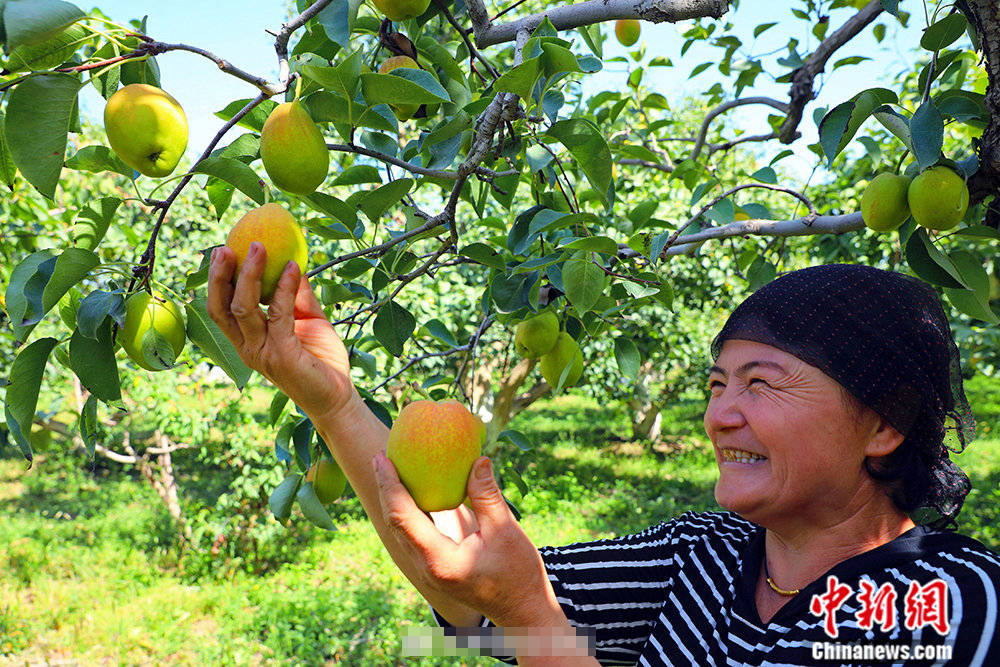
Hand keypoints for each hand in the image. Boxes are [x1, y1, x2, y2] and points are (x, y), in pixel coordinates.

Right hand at [207, 243, 354, 419]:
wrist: (338, 396)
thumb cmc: (322, 359)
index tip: (222, 251)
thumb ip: (297, 295)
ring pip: (243, 308)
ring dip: (250, 274)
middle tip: (225, 247)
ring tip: (259, 248)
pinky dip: (284, 288)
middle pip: (220, 308)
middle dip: (219, 276)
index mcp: (248, 340)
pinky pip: (279, 314)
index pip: (220, 309)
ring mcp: (262, 352)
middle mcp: (248, 348)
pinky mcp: (282, 355)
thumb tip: (292, 262)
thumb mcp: (309, 320)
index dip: (216, 281)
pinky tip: (294, 268)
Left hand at [372, 453, 561, 627]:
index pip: (403, 518)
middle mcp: (426, 567)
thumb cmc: (518, 574)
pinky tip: (416, 489)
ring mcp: (428, 569)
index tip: (382, 458)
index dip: (390, 485)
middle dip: (387, 488)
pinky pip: (415, 533)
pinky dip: (411, 509)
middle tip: (383, 455)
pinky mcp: (435, 565)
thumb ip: (487, 495)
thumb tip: (478, 459)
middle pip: (395, 523)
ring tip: (393, 467)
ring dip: (396, 499)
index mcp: (439, 560)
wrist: (522, 610)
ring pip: (402, 529)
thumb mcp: (505, 531)